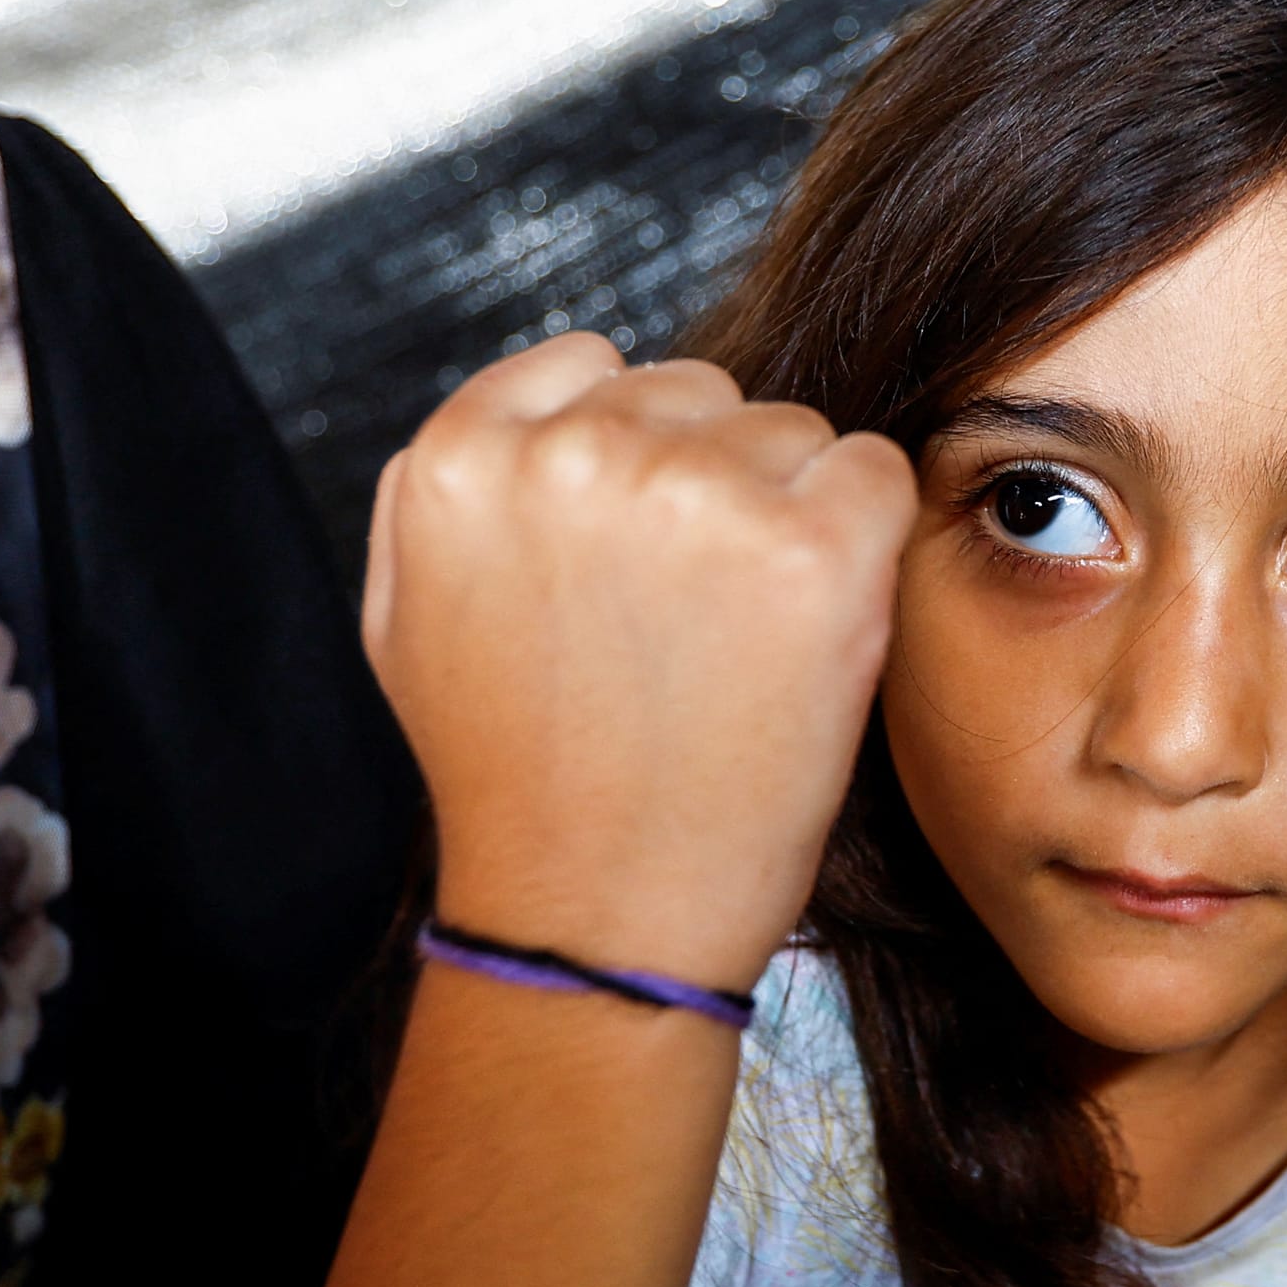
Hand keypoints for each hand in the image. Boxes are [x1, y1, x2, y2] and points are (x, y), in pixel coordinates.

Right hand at [360, 333, 917, 990]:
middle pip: (699, 394)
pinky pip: (877, 472)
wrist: (597, 920)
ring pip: (789, 432)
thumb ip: (460, 482)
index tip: (635, 549)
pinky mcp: (812, 548)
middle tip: (687, 617)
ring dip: (786, 514)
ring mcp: (698, 494)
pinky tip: (811, 629)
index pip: (591, 366)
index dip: (631, 456)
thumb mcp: (410, 614)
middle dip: (709, 482)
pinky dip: (866, 540)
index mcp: (463, 457)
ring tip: (735, 641)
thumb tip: (546, 404)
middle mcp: (576, 453)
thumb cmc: (517, 783)